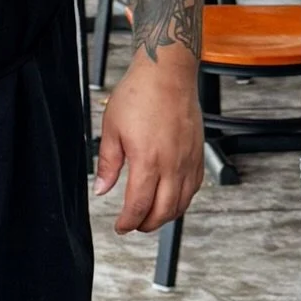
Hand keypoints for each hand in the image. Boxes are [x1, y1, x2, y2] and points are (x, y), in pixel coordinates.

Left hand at [93, 55, 204, 233]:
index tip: (120, 226)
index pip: (139, 205)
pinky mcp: (198, 154)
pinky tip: (171, 198)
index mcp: (148, 160)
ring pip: (182, 203)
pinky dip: (182, 200)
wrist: (167, 74)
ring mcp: (188, 160)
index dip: (128, 222)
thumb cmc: (139, 94)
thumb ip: (108, 164)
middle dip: (146, 225)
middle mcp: (172, 164)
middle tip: (133, 225)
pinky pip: (194, 188)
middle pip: (163, 211)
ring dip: (165, 216)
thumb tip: (102, 190)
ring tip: (150, 216)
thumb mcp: (112, 129)